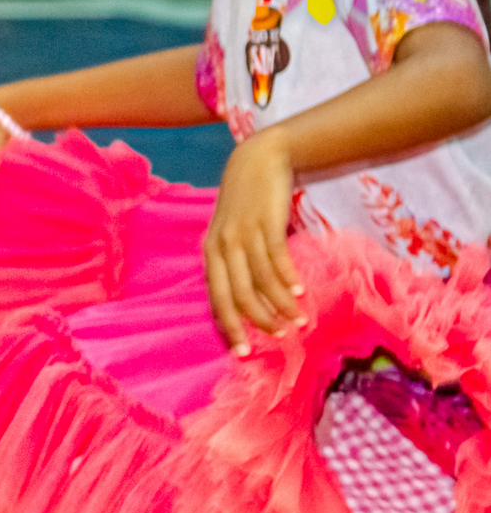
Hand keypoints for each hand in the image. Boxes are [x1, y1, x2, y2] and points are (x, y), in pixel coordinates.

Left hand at [203, 128, 304, 355]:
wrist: (257, 160)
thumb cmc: (246, 204)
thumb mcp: (231, 233)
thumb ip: (236, 262)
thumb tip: (251, 300)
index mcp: (210, 253)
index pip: (216, 297)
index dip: (230, 325)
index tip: (243, 352)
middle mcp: (222, 246)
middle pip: (237, 294)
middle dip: (256, 321)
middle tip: (276, 340)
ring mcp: (243, 234)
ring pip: (260, 280)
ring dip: (281, 304)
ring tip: (298, 321)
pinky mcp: (266, 223)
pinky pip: (277, 258)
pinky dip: (288, 278)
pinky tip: (301, 292)